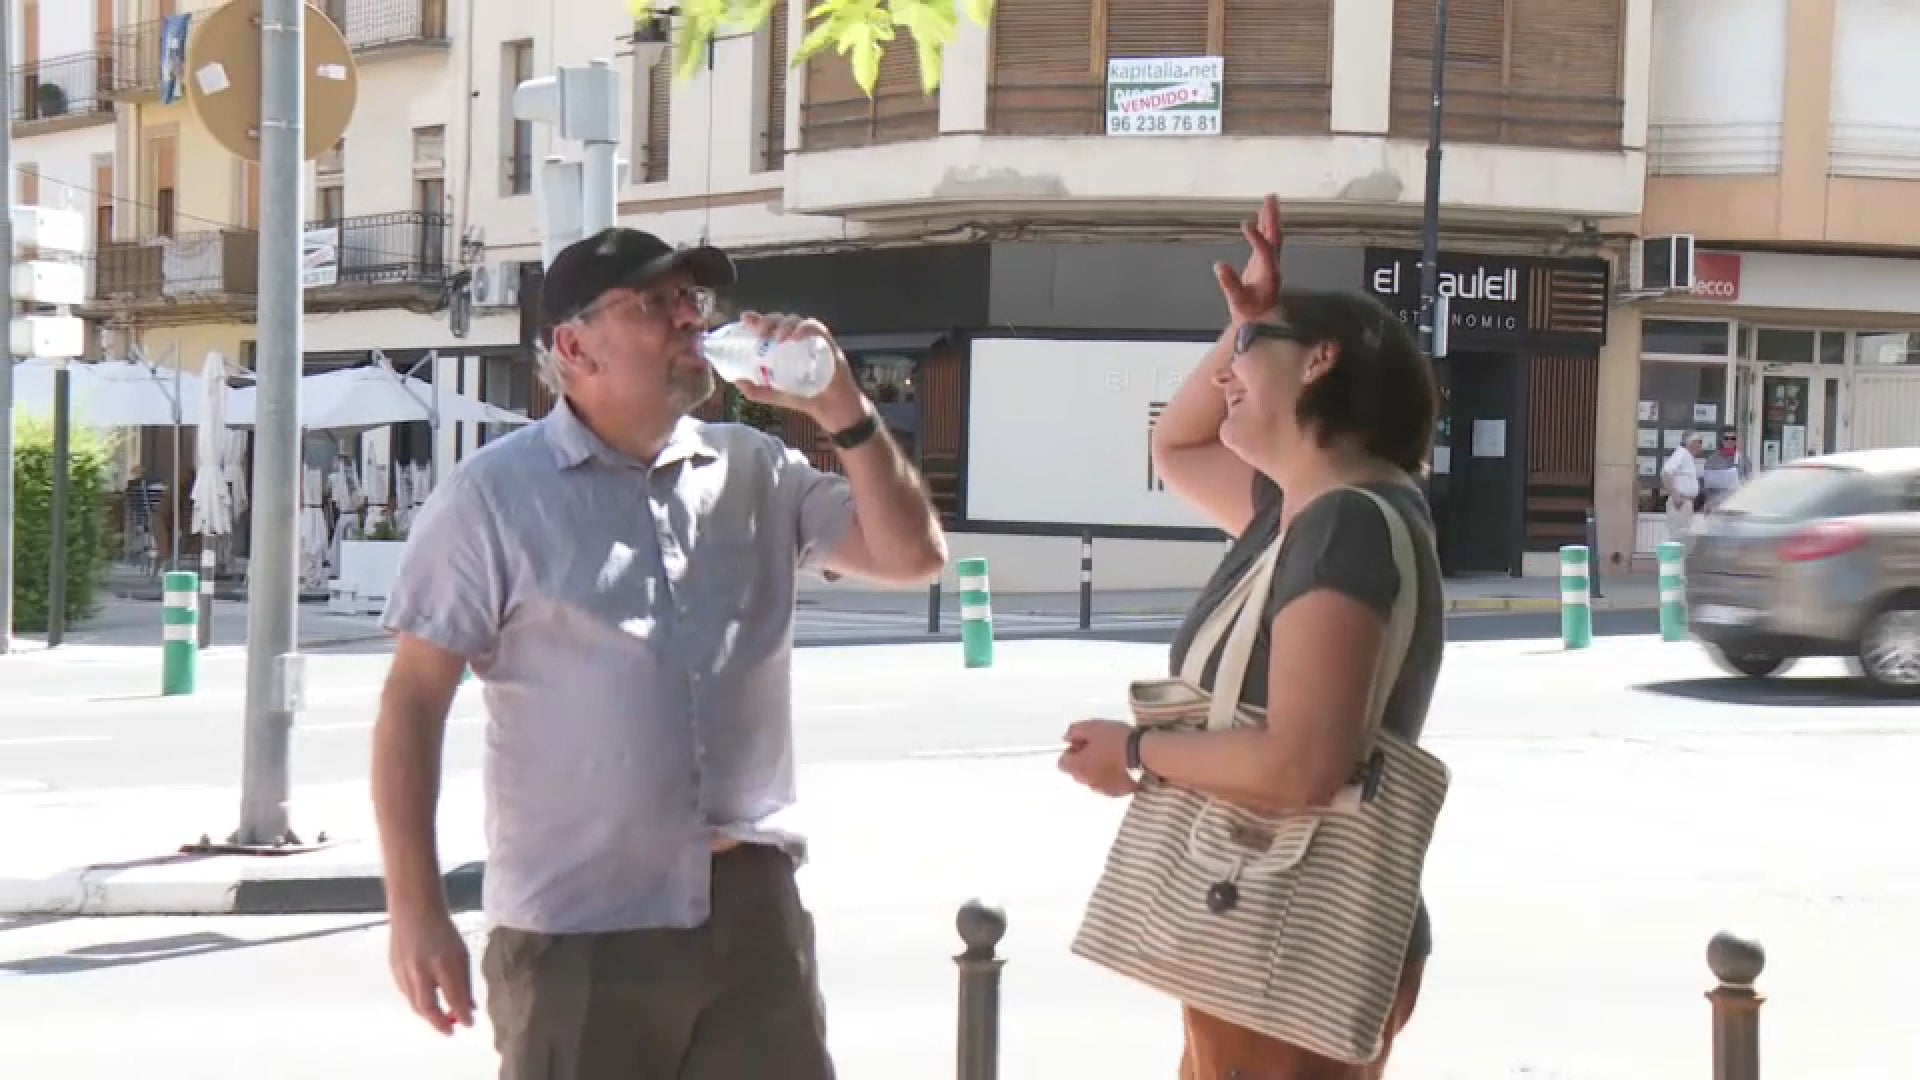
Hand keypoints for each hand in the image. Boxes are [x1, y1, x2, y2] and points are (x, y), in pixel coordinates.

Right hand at [388, 908, 475, 1035]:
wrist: (414, 910)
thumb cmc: (442, 930)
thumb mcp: (461, 954)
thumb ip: (464, 982)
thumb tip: (469, 1007)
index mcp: (442, 962)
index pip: (453, 997)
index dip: (461, 1014)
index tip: (469, 1024)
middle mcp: (421, 969)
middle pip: (428, 1007)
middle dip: (440, 1023)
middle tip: (450, 1031)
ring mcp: (404, 970)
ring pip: (415, 1003)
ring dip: (429, 1015)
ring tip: (440, 1018)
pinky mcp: (393, 970)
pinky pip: (407, 993)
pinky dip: (418, 1001)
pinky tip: (426, 1001)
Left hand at [733, 311, 868, 430]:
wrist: (832, 409)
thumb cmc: (807, 399)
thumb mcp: (776, 395)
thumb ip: (757, 391)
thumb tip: (736, 382)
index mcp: (785, 347)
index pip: (771, 325)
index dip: (758, 318)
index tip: (745, 318)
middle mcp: (798, 339)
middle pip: (781, 319)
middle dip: (768, 321)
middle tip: (760, 334)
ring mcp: (813, 340)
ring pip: (797, 320)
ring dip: (784, 325)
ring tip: (776, 339)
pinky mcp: (828, 343)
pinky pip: (816, 328)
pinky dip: (804, 329)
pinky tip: (795, 338)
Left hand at [1058, 719, 1136, 797]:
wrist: (1142, 752)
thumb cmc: (1114, 738)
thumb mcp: (1091, 727)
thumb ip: (1073, 731)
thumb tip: (1066, 739)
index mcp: (1078, 766)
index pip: (1062, 763)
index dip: (1071, 752)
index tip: (1084, 743)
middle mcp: (1087, 781)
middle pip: (1077, 772)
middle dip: (1084, 761)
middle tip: (1098, 748)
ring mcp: (1102, 789)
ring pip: (1092, 780)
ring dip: (1097, 770)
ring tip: (1112, 757)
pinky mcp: (1117, 792)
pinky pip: (1108, 786)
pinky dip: (1111, 779)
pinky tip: (1121, 768)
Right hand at [1213, 194, 1282, 322]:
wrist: (1258, 320)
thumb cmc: (1249, 312)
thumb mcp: (1237, 301)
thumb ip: (1229, 284)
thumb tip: (1219, 266)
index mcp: (1269, 274)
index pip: (1265, 250)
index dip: (1256, 238)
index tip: (1246, 225)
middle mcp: (1273, 265)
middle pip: (1275, 237)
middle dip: (1272, 218)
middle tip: (1270, 198)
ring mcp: (1270, 263)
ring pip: (1273, 236)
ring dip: (1271, 217)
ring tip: (1269, 199)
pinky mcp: (1264, 262)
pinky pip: (1267, 240)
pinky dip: (1265, 226)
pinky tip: (1262, 215)